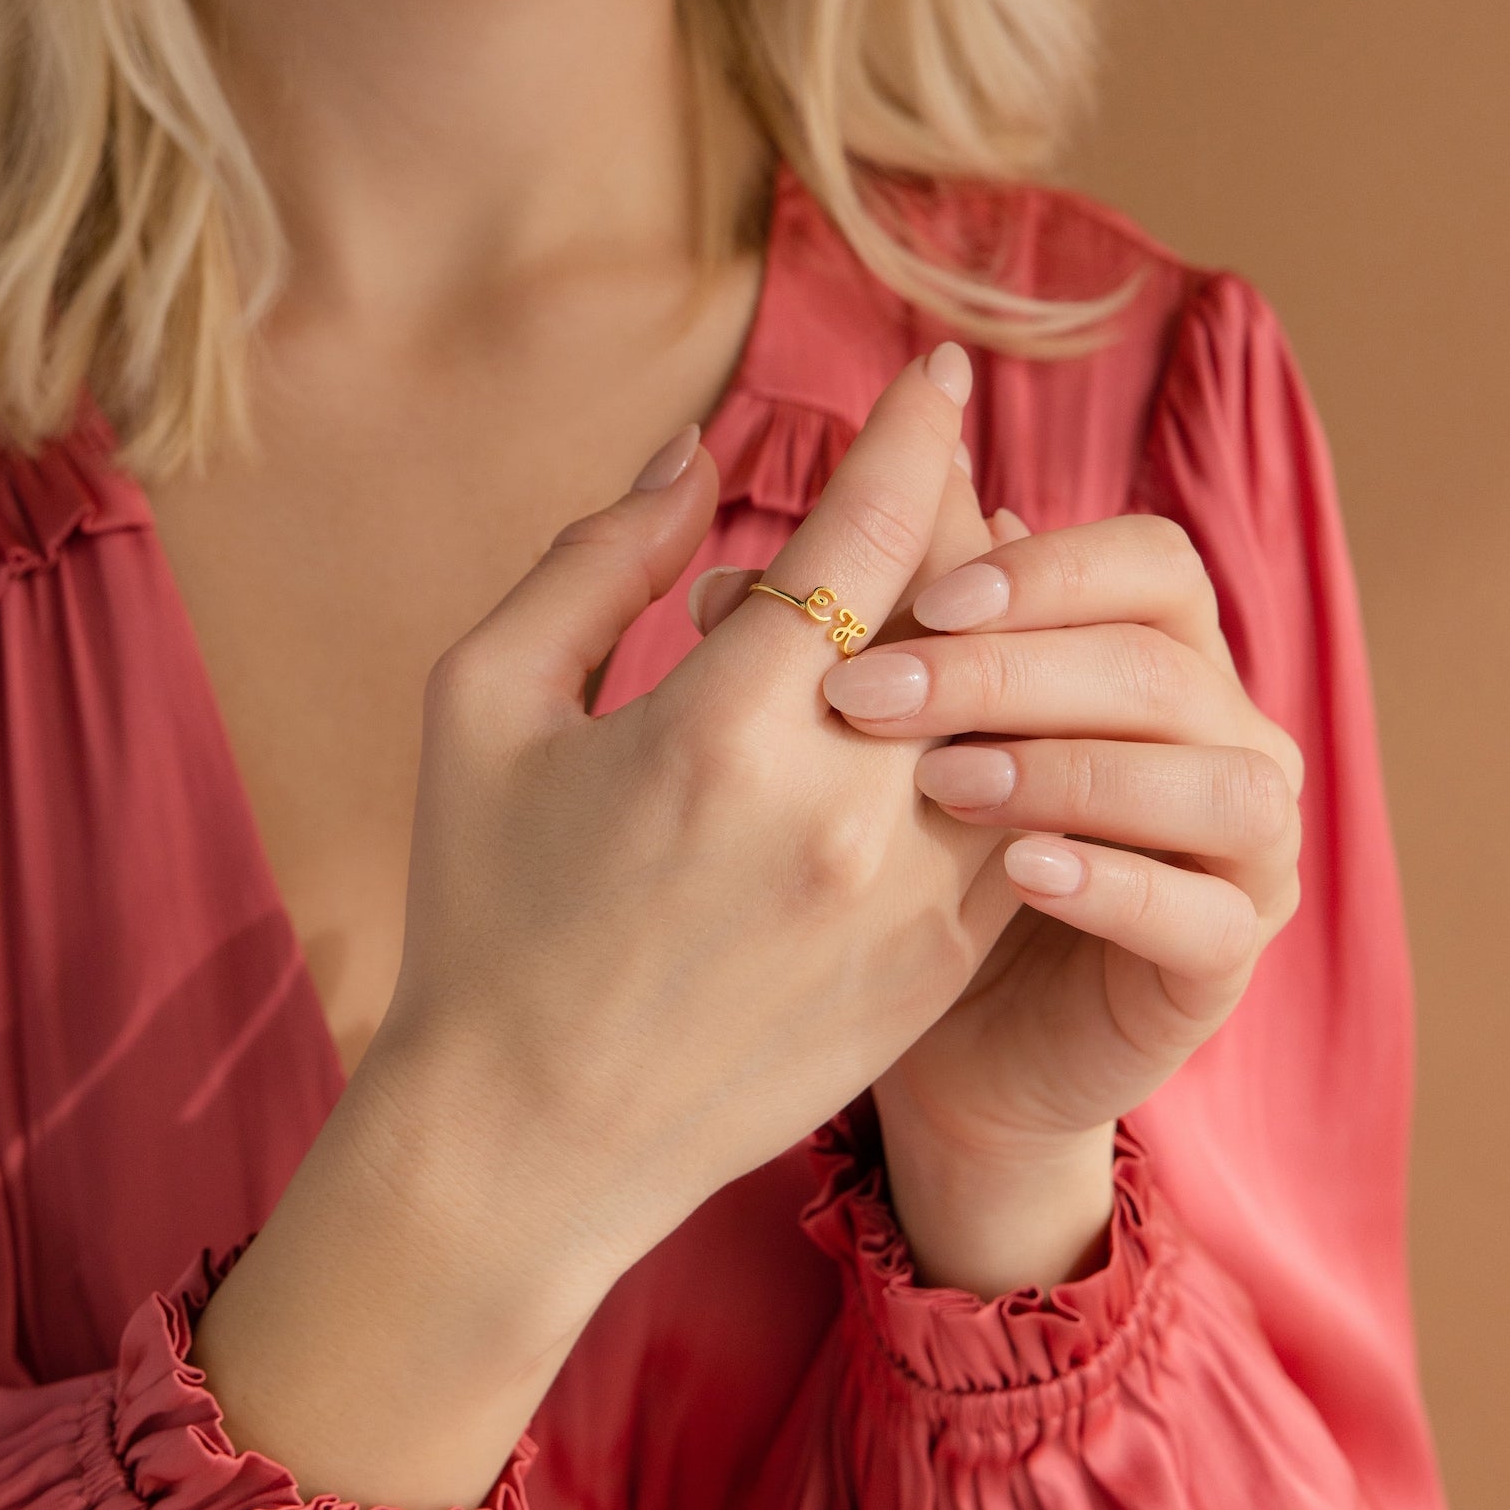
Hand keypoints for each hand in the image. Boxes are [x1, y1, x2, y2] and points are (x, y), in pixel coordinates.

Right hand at [189, 344, 1007, 1509]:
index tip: (935, 371)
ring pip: (1017, 710)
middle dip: (959, 514)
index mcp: (723, 730)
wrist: (531, 1138)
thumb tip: (689, 455)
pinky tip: (971, 710)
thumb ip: (592, 561)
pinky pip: (1026, 812)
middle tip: (944, 466)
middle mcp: (845, 809)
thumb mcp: (483, 711)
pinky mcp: (943, 962)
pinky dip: (1013, 738)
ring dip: (999, 626)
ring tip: (964, 583)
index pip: (868, 531)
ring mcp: (914, 897)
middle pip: (965, 605)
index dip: (909, 433)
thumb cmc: (483, 915)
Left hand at [692, 494, 1303, 1296]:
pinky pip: (1208, 913)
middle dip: (1012, 670)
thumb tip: (722, 587)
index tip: (919, 600)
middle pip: (1162, 661)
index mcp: (1151, 654)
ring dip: (1072, 768)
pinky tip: (1021, 870)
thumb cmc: (907, 869)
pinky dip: (1117, 882)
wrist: (945, 1041)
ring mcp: (1241, 851)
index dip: (1045, 569)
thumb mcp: (875, 754)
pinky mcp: (1223, 963)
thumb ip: (837, 661)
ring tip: (943, 786)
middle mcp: (1220, 736)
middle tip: (871, 700)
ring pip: (1215, 776)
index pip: (1146, 563)